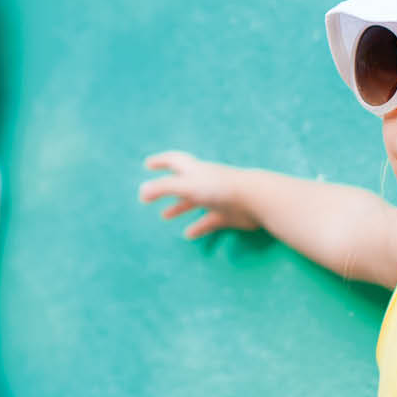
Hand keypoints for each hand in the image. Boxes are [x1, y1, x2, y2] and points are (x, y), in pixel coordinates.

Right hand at [139, 151, 259, 238]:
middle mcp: (205, 182)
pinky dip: (198, 227)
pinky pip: (209, 221)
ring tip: (165, 216)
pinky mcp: (227, 214)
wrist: (255, 199)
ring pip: (194, 202)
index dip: (160, 162)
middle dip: (166, 188)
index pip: (174, 161)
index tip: (147, 164)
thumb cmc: (219, 188)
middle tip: (150, 196)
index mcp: (195, 170)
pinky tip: (188, 234)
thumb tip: (142, 191)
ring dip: (179, 207)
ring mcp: (217, 198)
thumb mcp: (186, 186)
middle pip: (182, 183)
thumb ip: (163, 188)